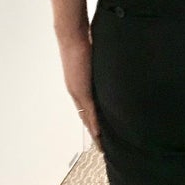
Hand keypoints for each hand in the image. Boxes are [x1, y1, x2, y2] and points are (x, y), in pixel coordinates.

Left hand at [57, 30, 101, 151]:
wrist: (72, 35)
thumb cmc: (84, 41)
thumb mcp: (95, 59)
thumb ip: (101, 68)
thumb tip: (112, 68)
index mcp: (79, 85)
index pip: (87, 109)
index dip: (94, 123)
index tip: (101, 135)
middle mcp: (76, 92)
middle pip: (86, 119)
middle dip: (95, 135)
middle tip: (103, 148)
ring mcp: (78, 93)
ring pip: (87, 119)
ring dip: (95, 134)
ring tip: (103, 147)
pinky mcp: (82, 90)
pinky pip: (90, 111)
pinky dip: (95, 124)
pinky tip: (100, 134)